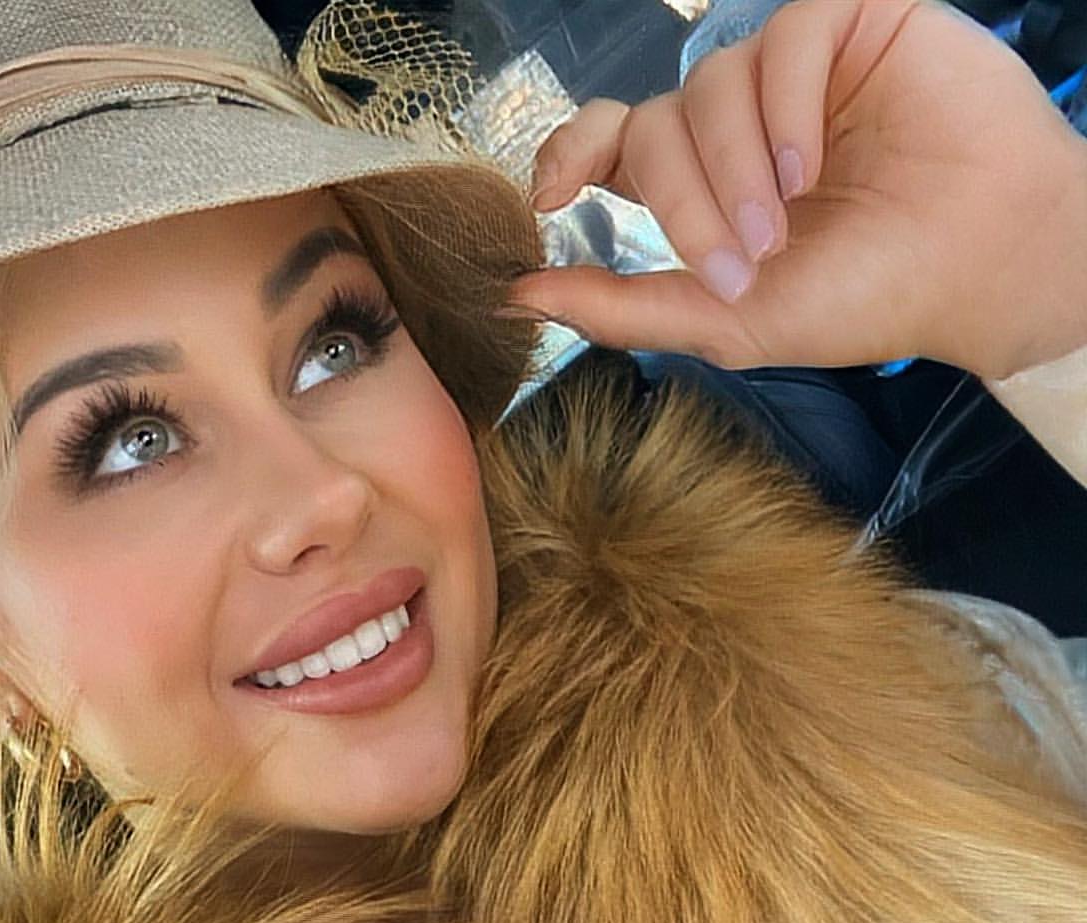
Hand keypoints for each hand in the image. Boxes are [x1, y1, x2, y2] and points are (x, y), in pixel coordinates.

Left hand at [504, 0, 1086, 379]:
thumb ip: (620, 307)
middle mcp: (738, 120)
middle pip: (656, 126)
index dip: (569, 154)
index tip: (553, 196)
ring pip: (710, 84)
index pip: (611, 141)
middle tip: (742, 261)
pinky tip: (813, 162)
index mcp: (705, 183)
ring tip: (788, 222)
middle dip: (682, 202)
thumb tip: (516, 297)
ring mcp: (791, 68)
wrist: (976, 269)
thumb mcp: (725, 323)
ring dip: (736, 168)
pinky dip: (783, 106)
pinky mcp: (850, 22)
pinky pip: (781, 36)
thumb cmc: (863, 298)